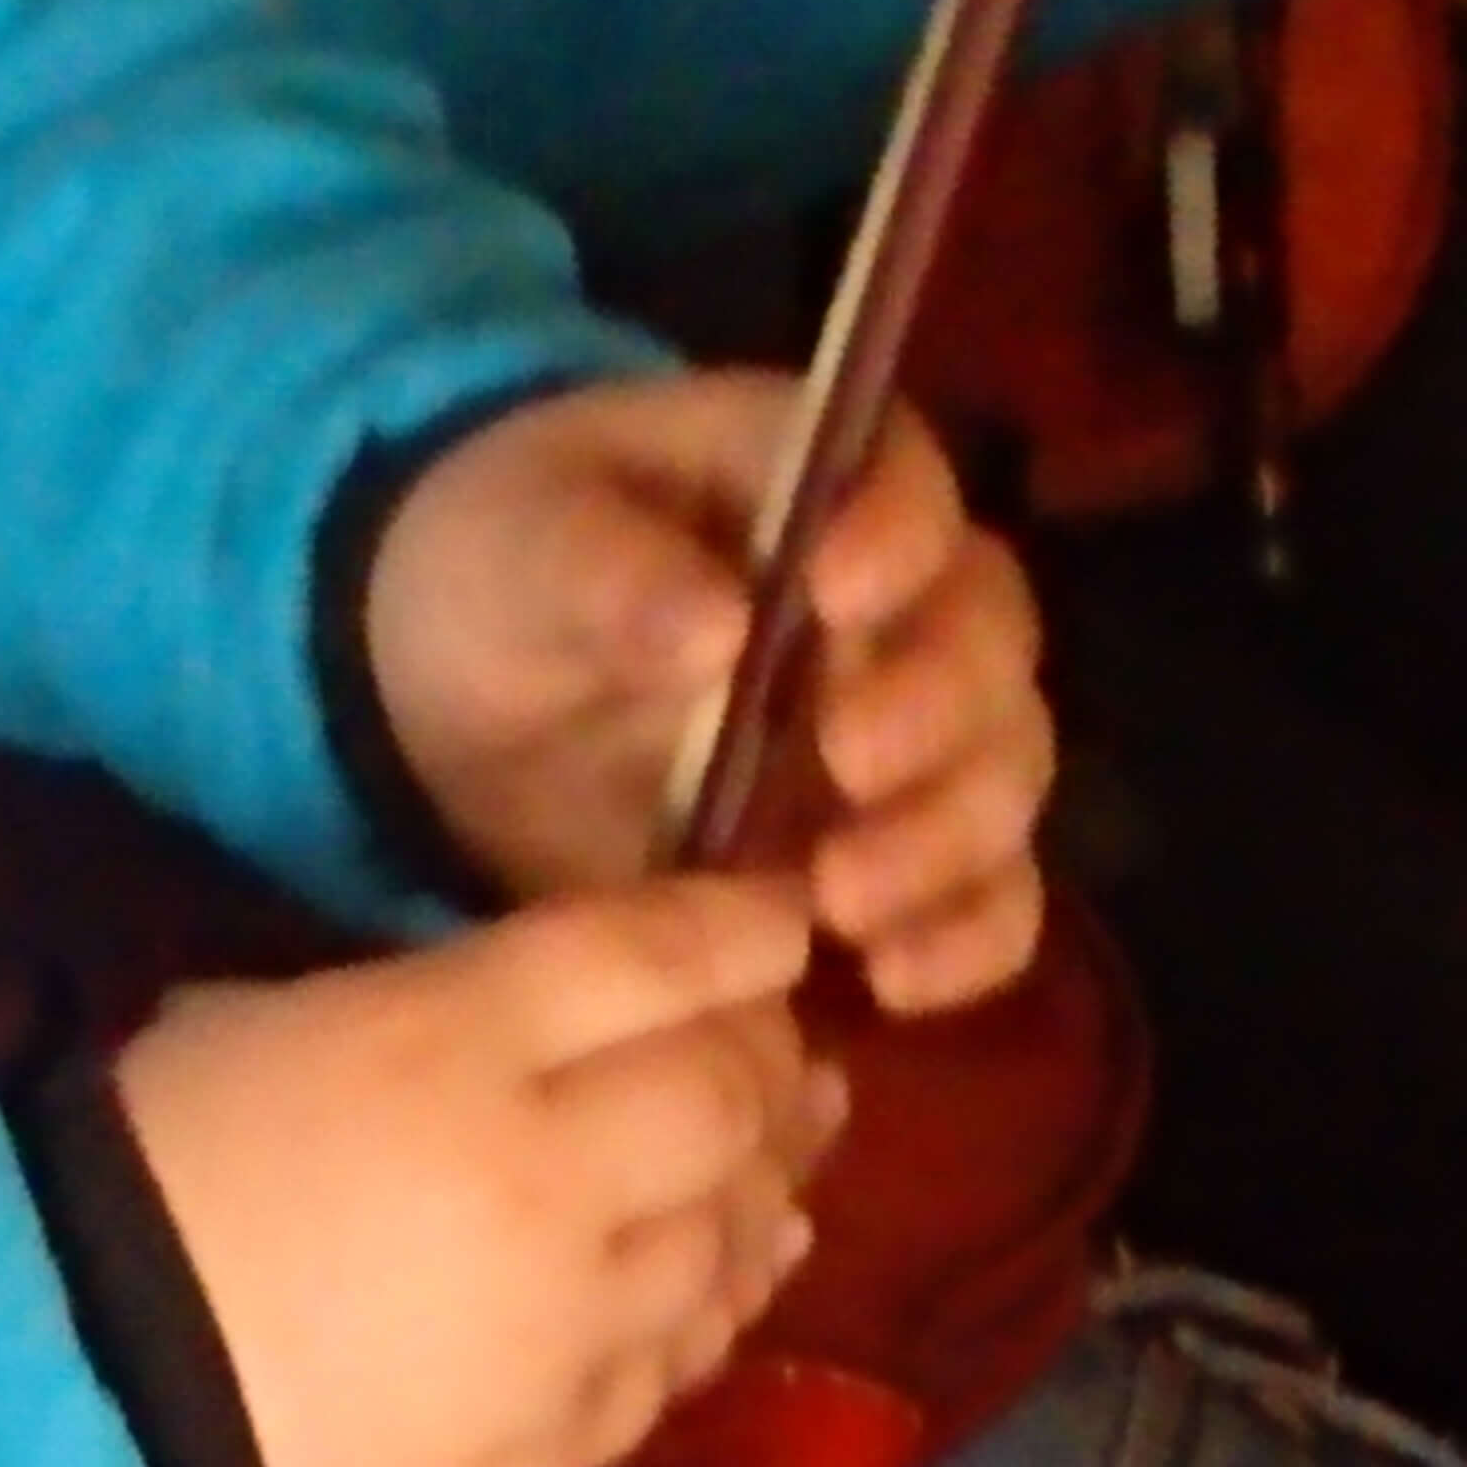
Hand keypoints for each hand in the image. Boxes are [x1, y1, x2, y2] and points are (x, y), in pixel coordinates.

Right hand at [112, 877, 843, 1466]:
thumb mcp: (272, 1016)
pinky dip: (705, 1313)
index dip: (741, 933)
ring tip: (771, 1168)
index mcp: (453, 1049)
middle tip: (781, 1058)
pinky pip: (670, 1372)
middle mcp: (547, 1188)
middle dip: (772, 1069)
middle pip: (727, 1106)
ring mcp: (561, 1336)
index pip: (655, 963)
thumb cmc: (147, 1165)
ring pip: (728, 1248)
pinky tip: (706, 1289)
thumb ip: (442, 1007)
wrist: (74, 1392)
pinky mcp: (545, 1454)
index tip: (780, 923)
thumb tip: (551, 1018)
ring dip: (763, 1194)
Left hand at [362, 370, 1056, 1015]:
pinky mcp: (889, 854)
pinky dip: (965, 941)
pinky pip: (980, 898)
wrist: (466, 706)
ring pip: (999, 777)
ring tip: (843, 897)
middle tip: (846, 764)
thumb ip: (605, 570)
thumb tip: (719, 625)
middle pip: (986, 645)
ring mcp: (907, 739)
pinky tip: (896, 983)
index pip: (904, 486)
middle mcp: (900, 608)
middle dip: (937, 710)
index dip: (894, 537)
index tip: (833, 594)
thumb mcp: (519, 548)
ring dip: (950, 841)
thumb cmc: (507, 572)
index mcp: (817, 484)